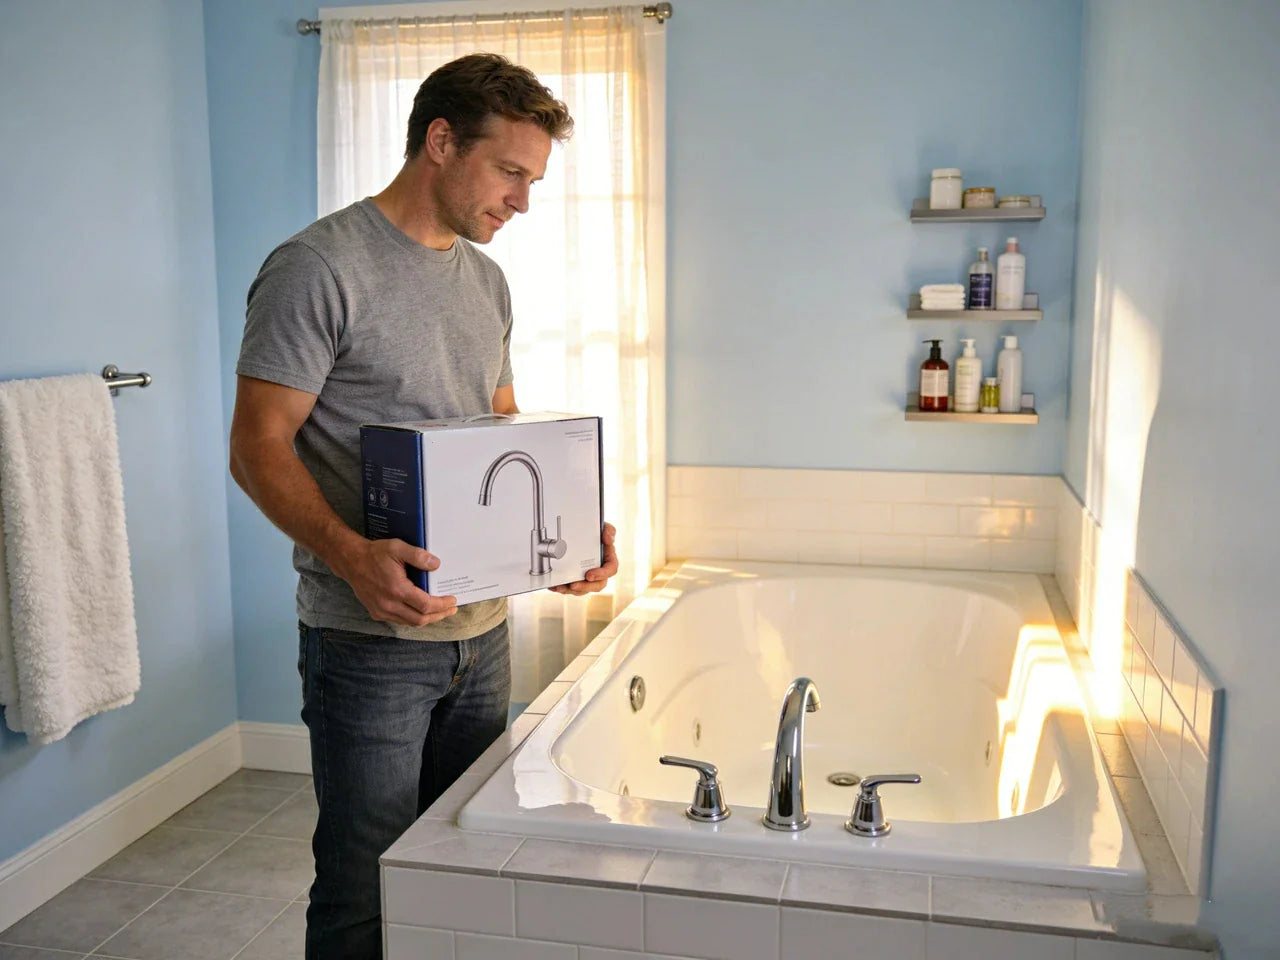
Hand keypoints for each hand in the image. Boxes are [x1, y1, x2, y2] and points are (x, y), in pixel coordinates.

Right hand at [335, 538, 457, 626]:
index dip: (442, 605)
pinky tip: (421, 610)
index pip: (425, 605)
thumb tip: (436, 564)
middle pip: (420, 619)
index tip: (452, 600)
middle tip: (451, 609)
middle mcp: (388, 604)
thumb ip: (418, 555)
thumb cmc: (374, 554)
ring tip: (440, 611)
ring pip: (410, 622)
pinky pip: (400, 620)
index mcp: (396, 589)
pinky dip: (413, 618)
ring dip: (427, 618)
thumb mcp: (397, 547)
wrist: (351, 561)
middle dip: (439, 615)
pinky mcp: (376, 613)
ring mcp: (381, 611)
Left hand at [550, 522, 617, 596]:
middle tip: (573, 585)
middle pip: (597, 585)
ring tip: (560, 587)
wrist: (581, 533)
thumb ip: (608, 530)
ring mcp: (588, 577)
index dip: (601, 574)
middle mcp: (600, 571)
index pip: (610, 570)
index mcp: (608, 560)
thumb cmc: (595, 533)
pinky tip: (554, 586)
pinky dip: (562, 588)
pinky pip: (571, 588)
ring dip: (571, 590)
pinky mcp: (578, 580)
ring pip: (583, 589)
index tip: (589, 575)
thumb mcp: (602, 528)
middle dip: (585, 586)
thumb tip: (608, 537)